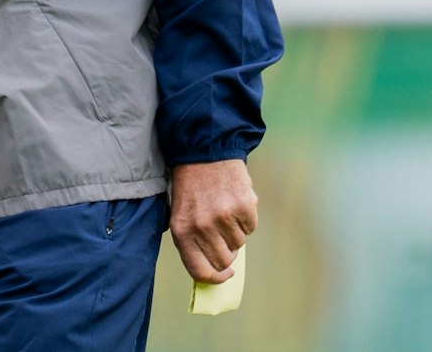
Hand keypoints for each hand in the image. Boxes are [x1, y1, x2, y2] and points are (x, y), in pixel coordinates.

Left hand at [169, 159, 258, 282]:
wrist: (205, 152)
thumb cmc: (191, 186)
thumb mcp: (180, 214)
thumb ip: (192, 242)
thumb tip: (212, 269)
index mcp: (182, 231)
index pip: (200, 271)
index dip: (215, 278)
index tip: (224, 274)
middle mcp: (203, 227)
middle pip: (224, 260)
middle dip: (226, 251)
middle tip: (221, 233)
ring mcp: (225, 217)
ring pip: (239, 244)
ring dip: (234, 232)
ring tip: (223, 210)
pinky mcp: (245, 207)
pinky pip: (251, 228)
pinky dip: (245, 219)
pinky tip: (233, 202)